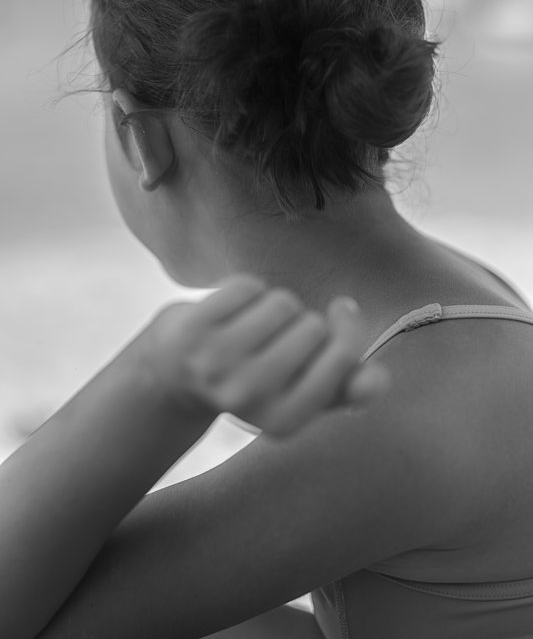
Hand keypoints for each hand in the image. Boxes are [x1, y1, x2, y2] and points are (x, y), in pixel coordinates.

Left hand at [138, 274, 389, 435]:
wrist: (176, 373)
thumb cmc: (253, 379)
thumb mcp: (301, 392)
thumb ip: (345, 388)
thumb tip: (378, 380)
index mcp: (282, 422)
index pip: (342, 361)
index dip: (348, 330)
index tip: (341, 313)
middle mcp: (247, 397)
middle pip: (313, 327)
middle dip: (305, 321)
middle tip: (279, 337)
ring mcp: (216, 362)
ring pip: (282, 303)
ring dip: (277, 305)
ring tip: (256, 326)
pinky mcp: (193, 327)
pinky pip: (248, 286)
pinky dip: (247, 290)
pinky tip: (232, 312)